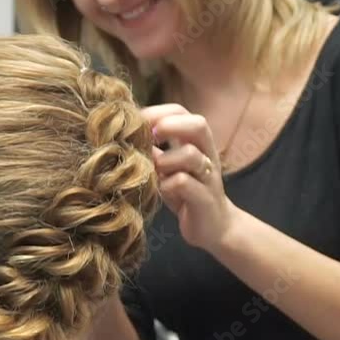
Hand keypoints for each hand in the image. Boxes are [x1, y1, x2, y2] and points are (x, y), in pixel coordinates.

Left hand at [143, 104, 239, 253]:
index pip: (181, 112)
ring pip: (192, 155)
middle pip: (199, 125)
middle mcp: (207, 155)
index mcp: (196, 143)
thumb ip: (154, 151)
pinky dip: (168, 184)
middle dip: (170, 124)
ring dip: (166, 159)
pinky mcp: (205, 200)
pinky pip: (186, 183)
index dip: (158, 112)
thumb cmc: (186, 194)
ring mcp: (208, 177)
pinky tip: (160, 189)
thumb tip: (125, 134)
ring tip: (153, 169)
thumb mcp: (167, 169)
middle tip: (149, 136)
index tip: (135, 121)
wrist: (214, 228)